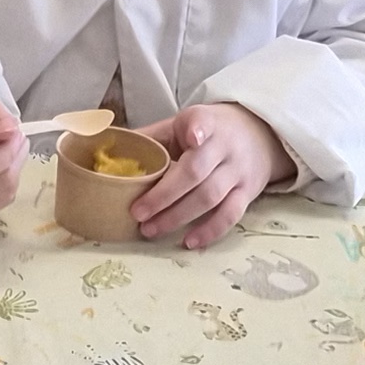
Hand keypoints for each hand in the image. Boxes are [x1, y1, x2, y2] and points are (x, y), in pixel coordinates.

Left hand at [128, 100, 286, 250]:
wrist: (257, 133)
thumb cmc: (208, 131)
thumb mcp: (182, 124)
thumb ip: (152, 137)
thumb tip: (107, 153)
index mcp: (205, 122)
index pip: (202, 124)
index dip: (198, 130)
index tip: (193, 137)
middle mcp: (225, 146)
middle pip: (196, 172)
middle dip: (164, 195)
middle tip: (138, 213)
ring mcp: (238, 170)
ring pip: (210, 196)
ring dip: (178, 217)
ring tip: (151, 230)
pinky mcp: (248, 192)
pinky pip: (231, 215)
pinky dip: (210, 231)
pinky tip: (189, 242)